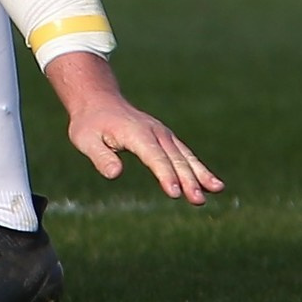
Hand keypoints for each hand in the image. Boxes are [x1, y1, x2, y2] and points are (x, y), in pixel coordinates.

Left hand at [44, 51, 222, 204]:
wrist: (99, 101)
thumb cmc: (90, 124)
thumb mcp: (85, 139)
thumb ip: (100, 156)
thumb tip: (115, 173)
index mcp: (135, 133)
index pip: (153, 156)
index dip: (164, 174)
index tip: (174, 192)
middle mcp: (154, 132)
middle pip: (174, 158)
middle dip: (187, 180)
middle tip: (197, 200)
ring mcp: (163, 135)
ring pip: (184, 156)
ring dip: (200, 175)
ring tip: (217, 190)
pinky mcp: (167, 140)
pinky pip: (186, 155)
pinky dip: (199, 169)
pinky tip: (213, 185)